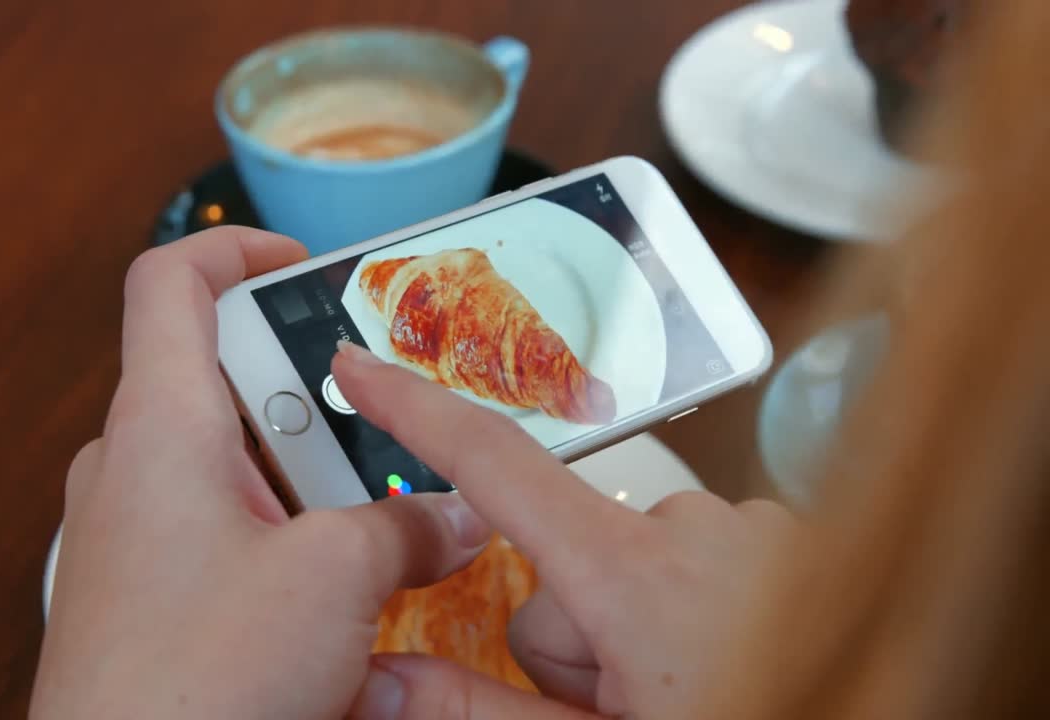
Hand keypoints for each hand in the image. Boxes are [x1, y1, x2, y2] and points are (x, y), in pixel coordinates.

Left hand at [30, 228, 493, 719]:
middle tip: (380, 427)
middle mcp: (132, 467)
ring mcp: (130, 535)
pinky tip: (335, 595)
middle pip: (224, 379)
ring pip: (232, 466)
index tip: (302, 265)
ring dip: (307, 482)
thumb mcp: (334, 582)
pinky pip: (218, 533)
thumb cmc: (192, 683)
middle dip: (314, 400)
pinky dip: (279, 538)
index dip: (236, 249)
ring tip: (375, 521)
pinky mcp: (142, 595)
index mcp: (161, 424)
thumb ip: (405, 530)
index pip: (172, 282)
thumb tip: (453, 518)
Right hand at [334, 342, 795, 719]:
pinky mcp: (790, 543)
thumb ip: (475, 711)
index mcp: (636, 578)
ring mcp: (754, 535)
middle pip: (566, 555)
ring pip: (634, 562)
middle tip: (619, 705)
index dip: (417, 412)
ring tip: (686, 692)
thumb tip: (377, 679)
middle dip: (573, 630)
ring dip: (638, 624)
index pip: (497, 467)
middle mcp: (698, 532)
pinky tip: (729, 662)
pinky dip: (697, 609)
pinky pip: (702, 558)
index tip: (361, 368)